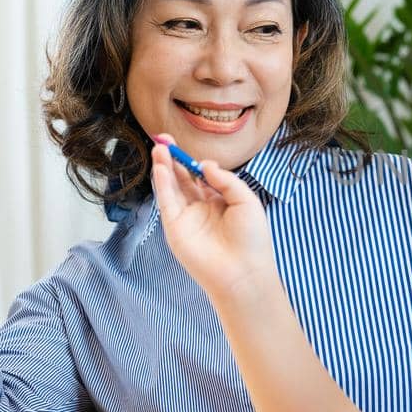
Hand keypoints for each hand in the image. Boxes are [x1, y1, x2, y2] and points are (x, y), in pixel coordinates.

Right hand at [150, 137, 278, 302]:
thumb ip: (225, 180)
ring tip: (159, 147)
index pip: (202, 177)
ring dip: (164, 167)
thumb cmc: (252, 238)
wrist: (243, 272)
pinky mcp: (175, 229)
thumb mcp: (246, 200)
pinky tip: (160, 167)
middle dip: (174, 159)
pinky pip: (166, 202)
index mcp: (221, 202)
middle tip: (164, 139)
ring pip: (172, 188)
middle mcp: (202, 209)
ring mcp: (187, 218)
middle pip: (184, 179)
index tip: (189, 149)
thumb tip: (205, 164)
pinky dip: (162, 183)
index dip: (194, 161)